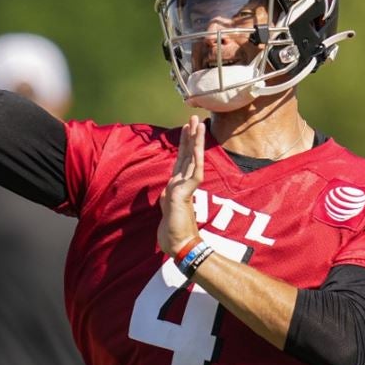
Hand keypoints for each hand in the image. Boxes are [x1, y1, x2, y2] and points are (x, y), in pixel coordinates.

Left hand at [157, 115, 205, 256]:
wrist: (179, 245)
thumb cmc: (173, 232)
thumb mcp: (166, 209)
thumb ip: (169, 197)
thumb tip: (168, 193)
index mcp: (178, 185)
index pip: (182, 160)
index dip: (184, 144)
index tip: (186, 129)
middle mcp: (184, 183)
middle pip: (189, 154)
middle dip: (191, 136)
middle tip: (194, 119)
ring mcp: (187, 187)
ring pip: (193, 158)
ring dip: (195, 140)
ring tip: (197, 123)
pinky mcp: (188, 192)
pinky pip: (194, 170)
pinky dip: (196, 156)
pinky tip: (198, 144)